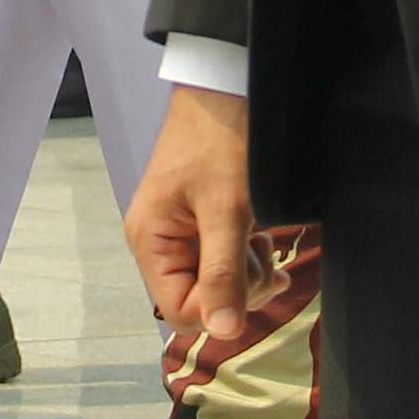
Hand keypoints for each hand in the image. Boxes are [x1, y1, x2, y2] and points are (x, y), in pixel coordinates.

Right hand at [124, 83, 287, 351]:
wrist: (227, 86)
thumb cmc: (221, 142)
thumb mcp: (227, 209)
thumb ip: (223, 271)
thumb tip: (223, 332)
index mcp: (150, 241)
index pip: (179, 311)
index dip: (219, 309)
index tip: (256, 283)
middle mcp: (157, 243)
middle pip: (198, 301)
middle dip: (239, 290)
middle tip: (269, 262)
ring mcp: (178, 234)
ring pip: (214, 284)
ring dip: (247, 274)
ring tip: (264, 240)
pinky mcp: (199, 223)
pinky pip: (221, 261)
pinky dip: (245, 257)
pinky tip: (260, 235)